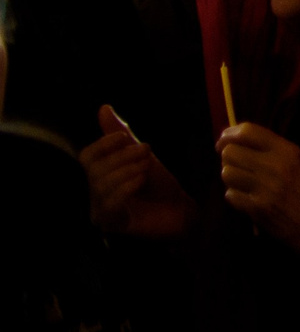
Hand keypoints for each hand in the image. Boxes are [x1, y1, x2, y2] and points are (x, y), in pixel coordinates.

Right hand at [79, 105, 192, 238]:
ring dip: (127, 170)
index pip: (87, 156)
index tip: (124, 138)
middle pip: (95, 169)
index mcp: (100, 174)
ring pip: (101, 185)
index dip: (103, 144)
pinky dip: (126, 187)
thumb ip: (121, 134)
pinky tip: (140, 181)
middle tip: (145, 152)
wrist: (180, 209)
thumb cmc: (159, 183)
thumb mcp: (140, 154)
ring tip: (146, 167)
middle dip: (122, 156)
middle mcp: (95, 192)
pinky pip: (110, 203)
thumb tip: (103, 108)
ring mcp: (101, 209)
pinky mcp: (112, 223)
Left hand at [218, 122, 299, 260]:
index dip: (229, 134)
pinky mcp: (257, 207)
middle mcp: (276, 165)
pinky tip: (247, 199)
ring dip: (230, 178)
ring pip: (227, 173)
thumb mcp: (296, 162)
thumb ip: (270, 148)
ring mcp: (265, 187)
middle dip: (227, 159)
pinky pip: (230, 195)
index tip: (223, 141)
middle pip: (230, 152)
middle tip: (235, 166)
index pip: (248, 131)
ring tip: (242, 183)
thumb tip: (234, 138)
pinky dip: (234, 197)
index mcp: (287, 150)